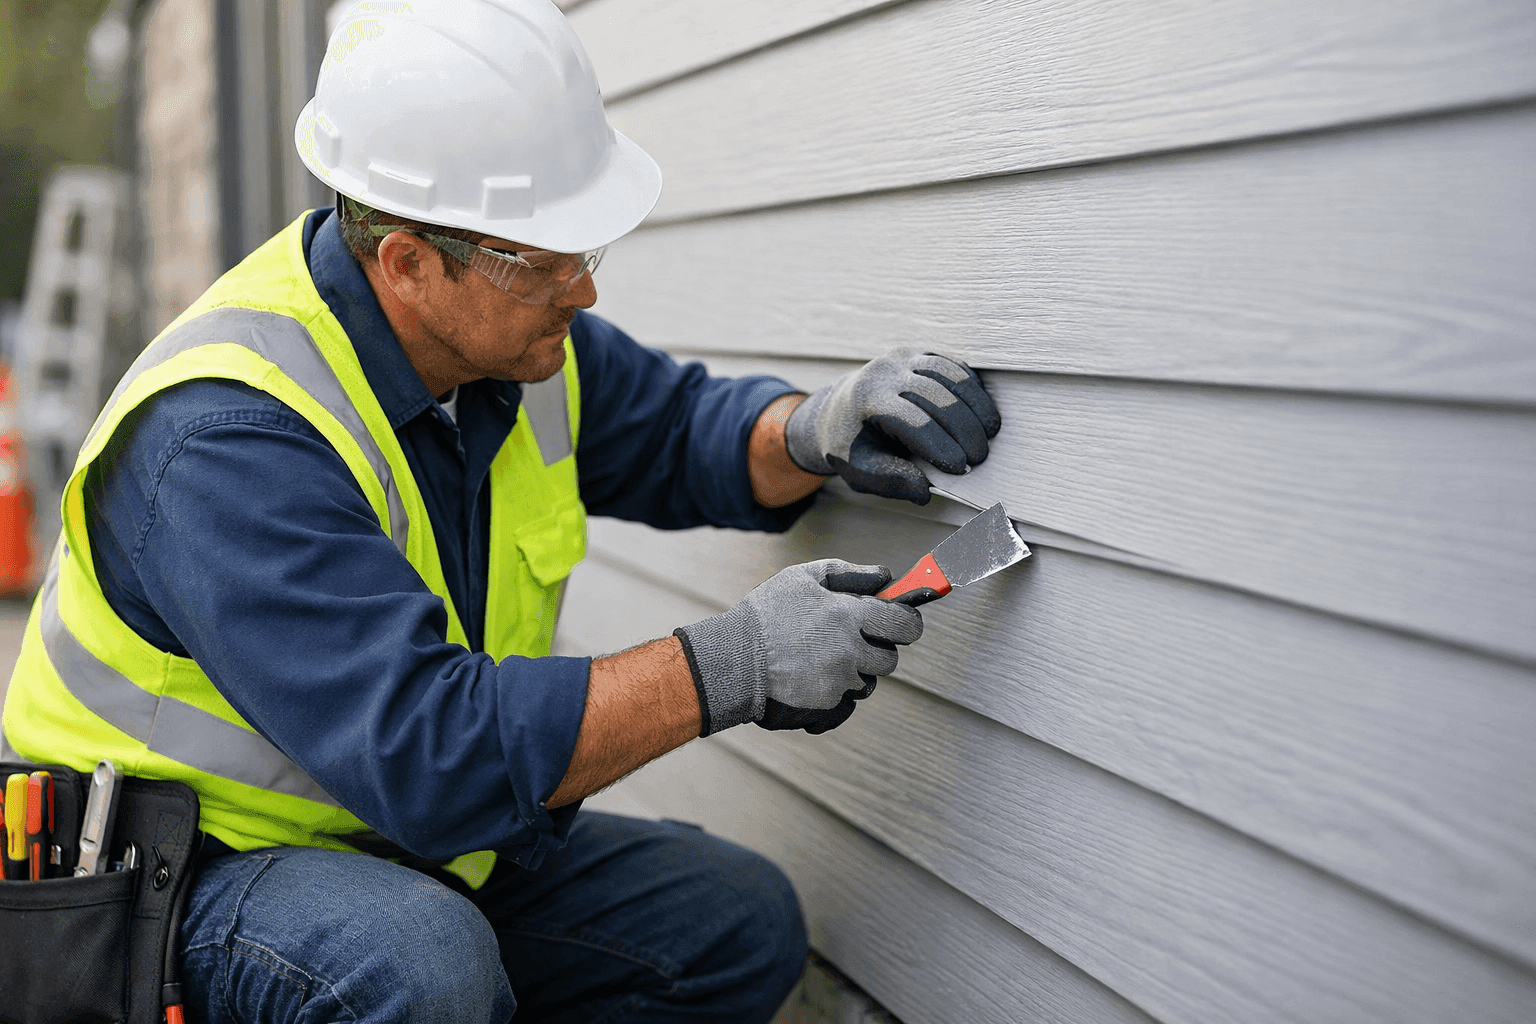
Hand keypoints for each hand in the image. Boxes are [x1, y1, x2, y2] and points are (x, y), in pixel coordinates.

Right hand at [673, 560, 923, 734]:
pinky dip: (836, 689)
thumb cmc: (765, 615)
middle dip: (879, 648)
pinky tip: (812, 675)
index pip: (905, 623)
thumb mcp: (802, 577)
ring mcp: (839, 680)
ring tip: (825, 657)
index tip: (902, 620)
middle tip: (856, 639)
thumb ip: (848, 573)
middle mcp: (848, 650)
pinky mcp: (827, 704)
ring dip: (856, 671)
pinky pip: (847, 700)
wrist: (733, 660)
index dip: (908, 621)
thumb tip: (884, 576)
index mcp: (847, 615)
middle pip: (891, 658)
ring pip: (869, 681)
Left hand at [784, 348, 1000, 503]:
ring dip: (975, 405)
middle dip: (963, 429)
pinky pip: (952, 366)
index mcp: (867, 401)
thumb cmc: (851, 446)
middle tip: (981, 457)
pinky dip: (972, 388)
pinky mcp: (918, 354)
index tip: (962, 467)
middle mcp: (884, 372)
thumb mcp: (860, 471)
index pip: (912, 422)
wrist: (836, 411)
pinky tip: (983, 411)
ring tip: (991, 433)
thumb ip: (890, 482)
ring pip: (949, 376)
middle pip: (936, 397)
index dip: (941, 445)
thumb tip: (924, 493)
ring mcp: (903, 358)